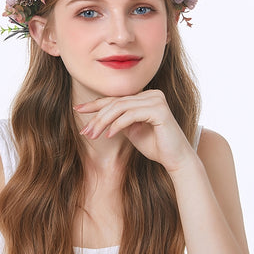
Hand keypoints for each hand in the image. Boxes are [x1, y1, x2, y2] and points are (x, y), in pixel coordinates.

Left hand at [75, 89, 196, 172]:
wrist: (176, 160)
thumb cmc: (155, 146)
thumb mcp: (131, 130)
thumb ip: (119, 120)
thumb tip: (98, 117)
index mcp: (144, 96)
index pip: (115, 99)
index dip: (95, 105)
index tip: (77, 109)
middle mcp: (151, 94)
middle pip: (116, 103)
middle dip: (97, 117)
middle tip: (84, 131)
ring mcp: (156, 99)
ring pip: (120, 107)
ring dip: (103, 122)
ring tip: (92, 135)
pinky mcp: (159, 109)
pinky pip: (130, 115)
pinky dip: (117, 125)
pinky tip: (108, 135)